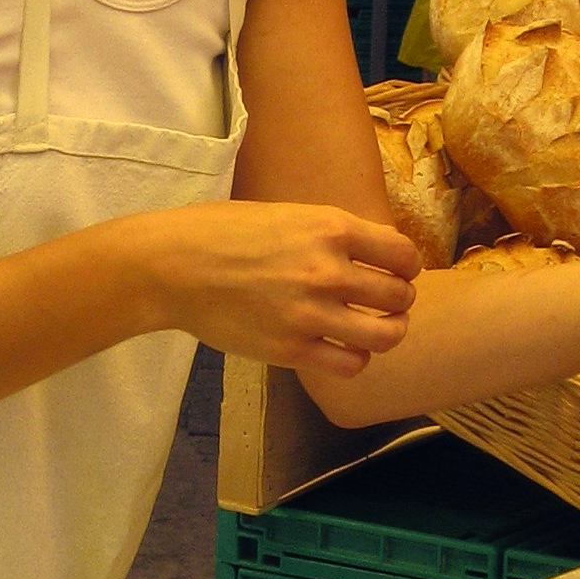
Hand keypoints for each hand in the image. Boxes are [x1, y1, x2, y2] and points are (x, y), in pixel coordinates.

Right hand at [134, 201, 419, 378]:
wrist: (172, 267)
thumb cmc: (220, 233)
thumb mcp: (285, 214)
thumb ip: (329, 234)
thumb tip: (369, 253)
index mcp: (331, 228)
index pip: (403, 254)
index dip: (407, 266)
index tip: (397, 272)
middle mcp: (328, 271)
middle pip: (400, 295)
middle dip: (398, 299)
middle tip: (385, 302)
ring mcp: (312, 313)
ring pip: (386, 335)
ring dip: (388, 331)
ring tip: (375, 328)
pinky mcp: (292, 350)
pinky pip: (351, 364)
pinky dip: (355, 358)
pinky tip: (342, 348)